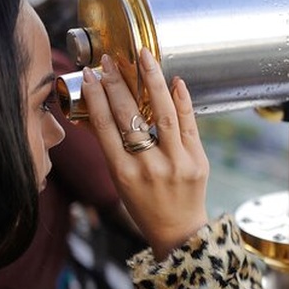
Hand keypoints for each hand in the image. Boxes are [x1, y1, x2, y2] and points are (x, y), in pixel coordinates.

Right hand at [81, 48, 208, 258]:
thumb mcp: (119, 180)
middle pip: (129, 115)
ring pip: (163, 114)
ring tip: (144, 57)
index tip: (90, 73)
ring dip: (152, 81)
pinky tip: (175, 81)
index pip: (104, 125)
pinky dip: (183, 101)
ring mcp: (176, 163)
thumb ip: (112, 147)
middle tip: (111, 60)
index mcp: (121, 172)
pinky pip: (189, 124)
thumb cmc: (143, 203)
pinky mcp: (198, 161)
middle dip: (118, 83)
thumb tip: (101, 105)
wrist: (179, 231)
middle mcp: (148, 167)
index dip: (95, 96)